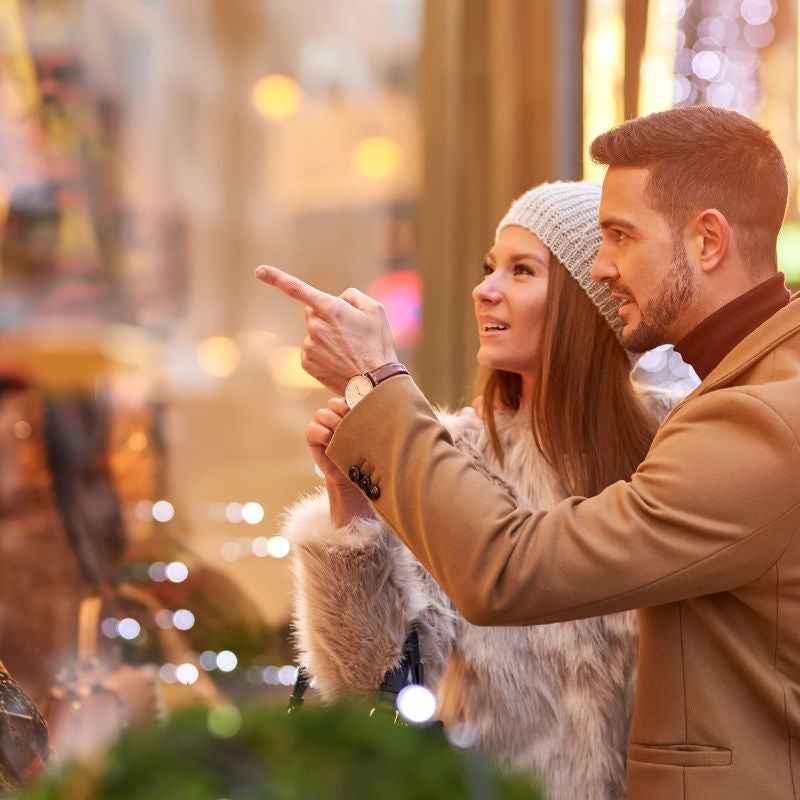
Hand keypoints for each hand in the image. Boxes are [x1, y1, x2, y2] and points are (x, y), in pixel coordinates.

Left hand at [255, 265, 397, 393]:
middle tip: (349, 333)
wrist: (374, 383)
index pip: (297, 289)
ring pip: (314, 333)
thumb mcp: (375, 310)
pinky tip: (338, 361)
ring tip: (348, 351)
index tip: (259, 271)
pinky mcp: (306, 363)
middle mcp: (315, 326)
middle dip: (326, 317)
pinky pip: (311, 350)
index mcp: (330, 309)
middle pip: (313, 313)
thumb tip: (338, 299)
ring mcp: (309, 345)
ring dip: (326, 338)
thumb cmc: (378, 345)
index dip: (276, 278)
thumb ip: (353, 296)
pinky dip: (322, 353)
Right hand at [306, 396, 373, 525]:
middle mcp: (338, 414)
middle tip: (353, 418)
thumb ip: (384, 420)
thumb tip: (408, 405)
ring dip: (333, 421)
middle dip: (344, 409)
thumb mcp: (380, 436)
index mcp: (354, 409)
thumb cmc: (374, 454)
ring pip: (323, 413)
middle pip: (335, 402)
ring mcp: (325, 425)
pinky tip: (332, 441)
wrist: (359, 478)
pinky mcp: (314, 437)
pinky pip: (312, 429)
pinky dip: (321, 433)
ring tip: (343, 432)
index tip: (364, 405)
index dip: (355, 398)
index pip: (350, 394)